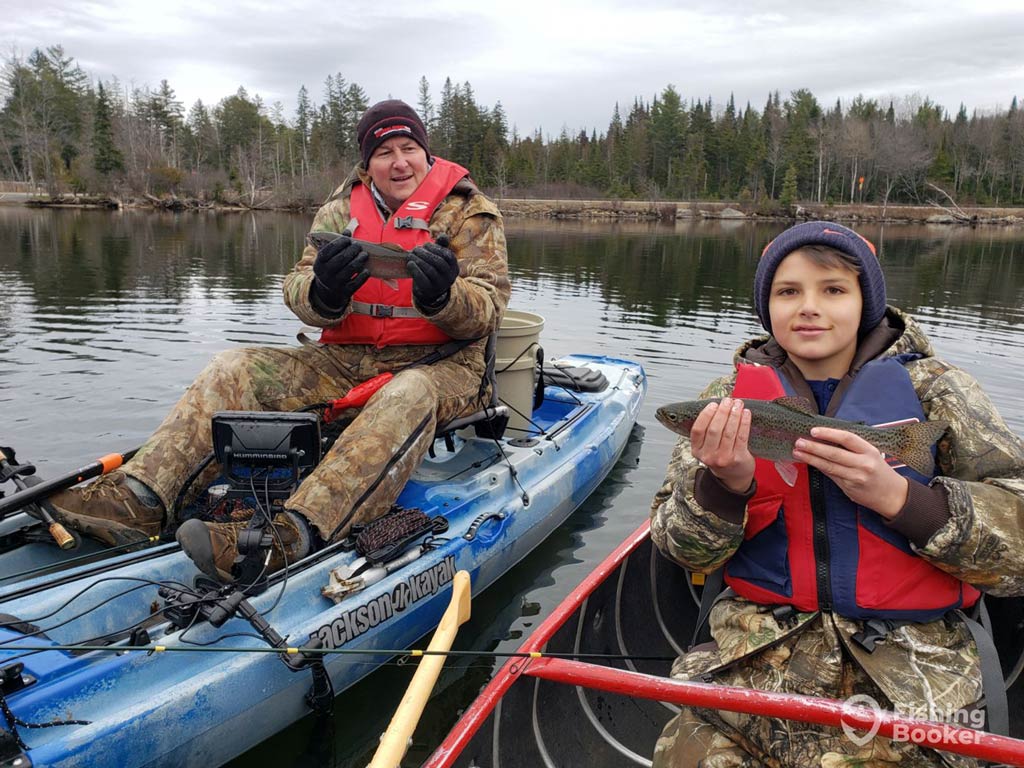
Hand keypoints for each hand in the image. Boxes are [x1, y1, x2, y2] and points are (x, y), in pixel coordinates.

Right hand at [310, 230, 368, 313]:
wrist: (328, 292)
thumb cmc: (330, 268)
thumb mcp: (328, 258)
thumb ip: (336, 244)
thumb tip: (347, 231)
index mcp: (319, 264)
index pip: (329, 250)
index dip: (340, 242)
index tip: (348, 239)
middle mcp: (325, 274)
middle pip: (341, 258)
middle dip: (352, 250)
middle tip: (358, 246)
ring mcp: (335, 284)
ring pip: (350, 269)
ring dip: (359, 260)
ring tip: (364, 255)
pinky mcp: (345, 292)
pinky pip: (356, 282)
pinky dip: (363, 275)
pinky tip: (366, 270)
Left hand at [407, 234, 458, 309]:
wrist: (430, 290)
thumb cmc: (435, 269)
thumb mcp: (440, 258)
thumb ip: (442, 246)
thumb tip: (443, 235)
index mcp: (454, 268)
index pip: (448, 255)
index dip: (436, 248)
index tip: (426, 244)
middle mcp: (449, 277)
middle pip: (438, 262)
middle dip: (426, 253)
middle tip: (416, 249)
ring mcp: (440, 285)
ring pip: (430, 270)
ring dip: (418, 260)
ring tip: (411, 254)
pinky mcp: (429, 290)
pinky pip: (422, 279)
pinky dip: (415, 270)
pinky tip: (410, 263)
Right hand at [691, 398, 755, 493]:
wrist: (733, 476)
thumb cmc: (720, 454)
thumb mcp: (707, 445)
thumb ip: (708, 426)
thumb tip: (714, 400)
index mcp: (697, 450)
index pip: (698, 430)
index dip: (705, 415)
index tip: (713, 404)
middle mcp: (708, 456)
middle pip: (714, 429)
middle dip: (722, 412)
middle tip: (728, 401)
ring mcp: (723, 458)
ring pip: (729, 432)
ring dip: (734, 415)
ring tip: (738, 404)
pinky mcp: (738, 458)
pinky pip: (741, 436)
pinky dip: (744, 422)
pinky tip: (746, 414)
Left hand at [793, 427, 908, 517]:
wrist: (892, 495)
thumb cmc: (878, 470)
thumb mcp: (871, 454)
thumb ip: (851, 448)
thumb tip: (824, 439)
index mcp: (869, 451)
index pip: (847, 438)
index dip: (829, 433)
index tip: (813, 430)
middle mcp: (863, 464)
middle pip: (835, 453)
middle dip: (814, 447)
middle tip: (799, 441)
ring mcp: (856, 477)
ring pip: (829, 466)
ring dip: (811, 458)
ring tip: (797, 451)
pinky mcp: (849, 487)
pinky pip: (831, 475)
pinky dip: (818, 467)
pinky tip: (808, 462)